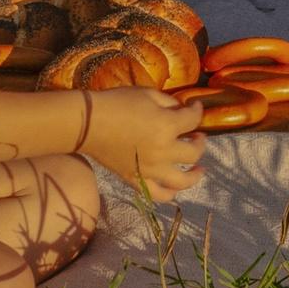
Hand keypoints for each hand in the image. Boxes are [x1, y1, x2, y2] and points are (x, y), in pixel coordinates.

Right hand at [83, 85, 207, 202]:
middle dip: (199, 143)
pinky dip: (168, 193)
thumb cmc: (117, 103)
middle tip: (197, 137)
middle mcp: (164, 151)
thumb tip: (180, 111)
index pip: (193, 120)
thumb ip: (169, 103)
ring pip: (182, 181)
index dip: (197, 112)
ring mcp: (151, 169)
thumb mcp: (147, 93)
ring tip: (198, 170)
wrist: (88, 123)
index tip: (195, 108)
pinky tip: (173, 187)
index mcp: (167, 126)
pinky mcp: (137, 179)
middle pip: (193, 153)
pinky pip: (157, 194)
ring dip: (194, 176)